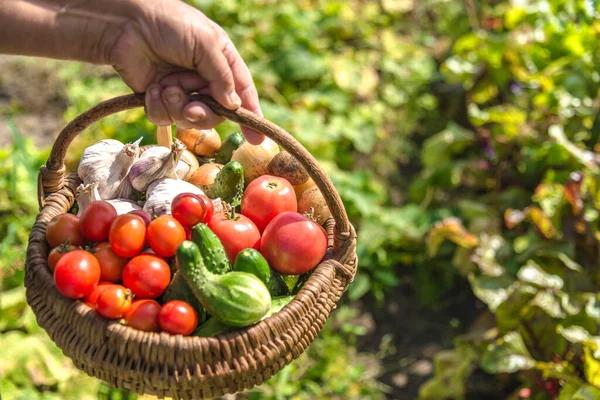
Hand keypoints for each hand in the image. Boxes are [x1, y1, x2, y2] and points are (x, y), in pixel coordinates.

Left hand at [109, 0, 263, 142]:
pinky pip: (165, 119)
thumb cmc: (170, 24)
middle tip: (191, 108)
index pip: (242, 94)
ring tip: (165, 87)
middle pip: (216, 114)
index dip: (250, 116)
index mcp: (222, 63)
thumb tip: (234, 105)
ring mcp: (181, 91)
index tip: (257, 139)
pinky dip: (158, 107)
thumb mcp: (205, 43)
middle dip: (203, 114)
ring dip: (177, 107)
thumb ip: (222, 76)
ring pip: (189, 120)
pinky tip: (151, 90)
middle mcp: (204, 80)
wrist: (125, 24)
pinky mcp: (158, 99)